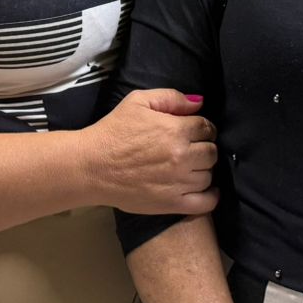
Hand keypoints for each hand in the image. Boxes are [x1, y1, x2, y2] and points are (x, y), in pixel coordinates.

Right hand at [81, 89, 218, 215]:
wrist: (91, 166)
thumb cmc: (113, 131)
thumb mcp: (138, 101)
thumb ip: (171, 98)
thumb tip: (198, 103)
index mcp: (176, 130)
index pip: (207, 127)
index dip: (202, 128)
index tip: (194, 132)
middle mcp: (182, 156)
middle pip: (211, 152)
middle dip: (204, 147)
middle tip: (190, 148)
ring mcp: (179, 182)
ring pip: (209, 175)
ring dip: (203, 169)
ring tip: (189, 167)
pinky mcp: (172, 204)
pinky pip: (206, 203)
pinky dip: (211, 196)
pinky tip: (204, 189)